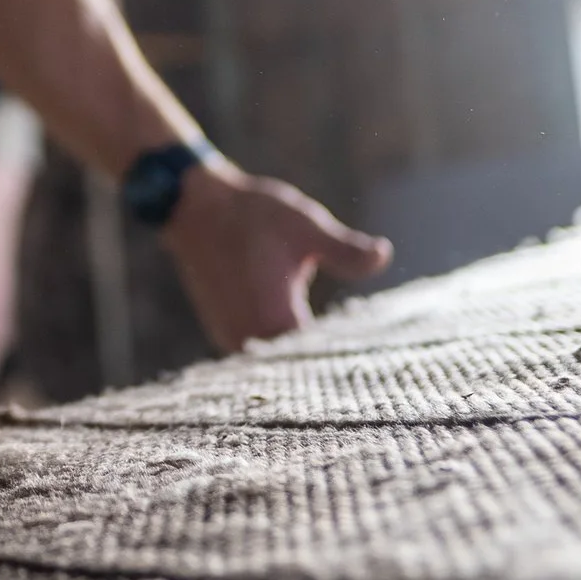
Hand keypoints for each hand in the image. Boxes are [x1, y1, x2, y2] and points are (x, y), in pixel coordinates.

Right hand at [159, 164, 392, 350]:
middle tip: (371, 372)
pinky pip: (261, 353)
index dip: (350, 361)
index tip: (379, 365)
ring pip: (278, 363)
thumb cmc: (252, 215)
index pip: (323, 359)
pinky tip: (306, 339)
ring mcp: (233, 339)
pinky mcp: (225, 332)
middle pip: (300, 369)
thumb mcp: (306, 227)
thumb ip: (346, 250)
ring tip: (339, 357)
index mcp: (277, 319)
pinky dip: (281, 348)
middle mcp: (251, 339)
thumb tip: (385, 255)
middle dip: (329, 363)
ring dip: (302, 357)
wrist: (195, 207)